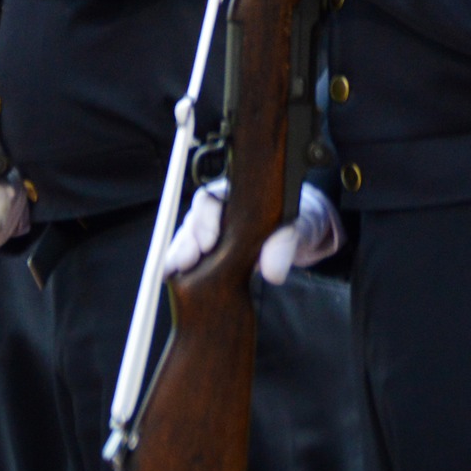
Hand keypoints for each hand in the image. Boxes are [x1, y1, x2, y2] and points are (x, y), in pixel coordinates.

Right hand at [164, 178, 341, 282]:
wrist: (301, 233)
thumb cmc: (299, 220)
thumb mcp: (301, 227)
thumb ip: (287, 242)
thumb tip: (273, 271)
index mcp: (237, 194)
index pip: (211, 199)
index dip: (206, 220)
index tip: (209, 244)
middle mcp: (218, 208)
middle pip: (192, 220)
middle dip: (186, 241)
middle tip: (185, 262)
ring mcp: (212, 230)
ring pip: (186, 237)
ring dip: (178, 254)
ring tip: (172, 272)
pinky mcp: (211, 251)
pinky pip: (190, 254)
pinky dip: (178, 265)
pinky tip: (169, 277)